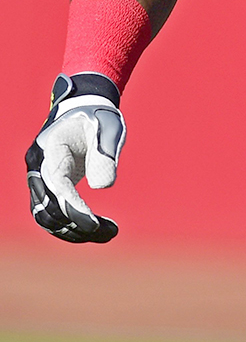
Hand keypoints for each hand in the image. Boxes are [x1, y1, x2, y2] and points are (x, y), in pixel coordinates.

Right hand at [25, 73, 124, 242]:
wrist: (83, 108)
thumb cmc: (98, 117)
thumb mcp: (109, 128)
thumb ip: (105, 154)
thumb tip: (103, 187)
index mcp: (51, 147)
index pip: (57, 185)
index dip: (74, 208)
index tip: (94, 224)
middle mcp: (38, 165)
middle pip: (49, 207)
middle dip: (77, 225)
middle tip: (111, 232)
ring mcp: (38, 178)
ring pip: (46, 216)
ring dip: (74, 231)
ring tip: (108, 234)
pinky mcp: (46, 187)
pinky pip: (50, 213)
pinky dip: (70, 225)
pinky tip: (94, 230)